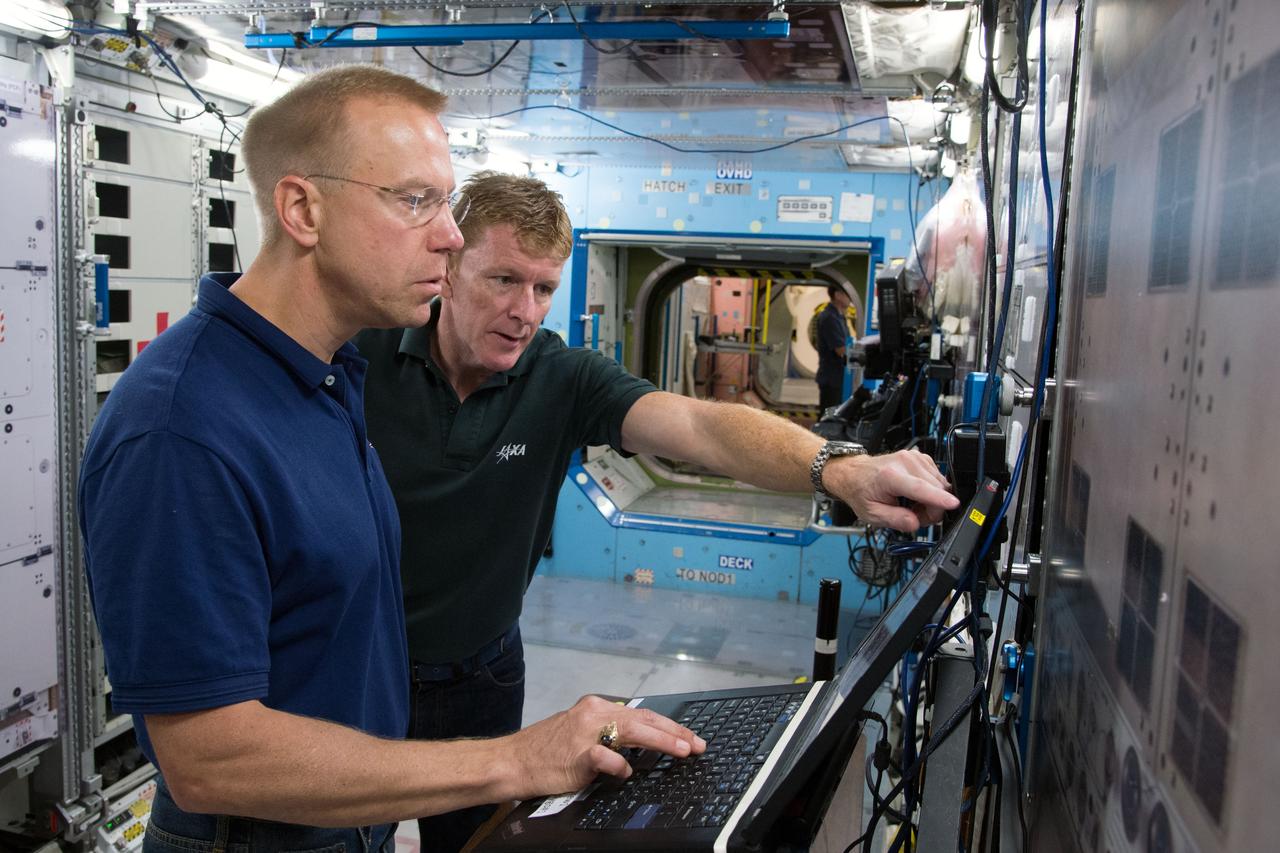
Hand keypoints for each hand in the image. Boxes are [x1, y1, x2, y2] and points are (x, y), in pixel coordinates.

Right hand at [504, 695, 705, 798]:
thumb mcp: (581, 733)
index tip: (690, 737)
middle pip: (644, 719)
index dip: (670, 726)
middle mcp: (594, 713)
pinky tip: (627, 772)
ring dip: (661, 741)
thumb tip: (641, 742)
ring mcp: (585, 732)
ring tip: (682, 751)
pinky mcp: (577, 753)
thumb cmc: (545, 752)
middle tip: (698, 744)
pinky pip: (605, 757)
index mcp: (597, 707)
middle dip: (675, 732)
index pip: (643, 713)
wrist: (513, 761)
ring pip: (632, 731)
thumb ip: (609, 734)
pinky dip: (620, 765)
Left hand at [825, 448, 958, 530]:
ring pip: (940, 484)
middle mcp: (904, 463)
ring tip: (912, 504)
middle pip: (935, 488)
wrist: (855, 473)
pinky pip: (937, 477)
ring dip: (932, 499)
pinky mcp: (920, 457)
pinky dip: (932, 490)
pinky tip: (917, 495)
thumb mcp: (872, 514)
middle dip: (932, 509)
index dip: (938, 498)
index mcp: (890, 476)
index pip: (920, 488)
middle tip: (915, 516)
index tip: (953, 505)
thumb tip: (915, 523)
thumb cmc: (862, 491)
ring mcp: (914, 457)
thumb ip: (895, 520)